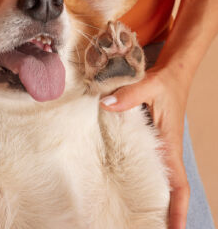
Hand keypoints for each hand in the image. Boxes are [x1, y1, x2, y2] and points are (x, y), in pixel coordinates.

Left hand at [100, 66, 189, 228]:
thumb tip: (105, 105)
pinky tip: (120, 173)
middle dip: (160, 210)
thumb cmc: (166, 81)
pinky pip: (144, 157)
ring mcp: (157, 143)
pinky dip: (137, 170)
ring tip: (129, 211)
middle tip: (142, 227)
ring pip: (154, 174)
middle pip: (167, 187)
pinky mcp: (149, 135)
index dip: (178, 210)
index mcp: (170, 143)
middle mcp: (165, 148)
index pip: (179, 183)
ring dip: (149, 192)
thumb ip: (129, 96)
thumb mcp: (149, 85)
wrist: (173, 70)